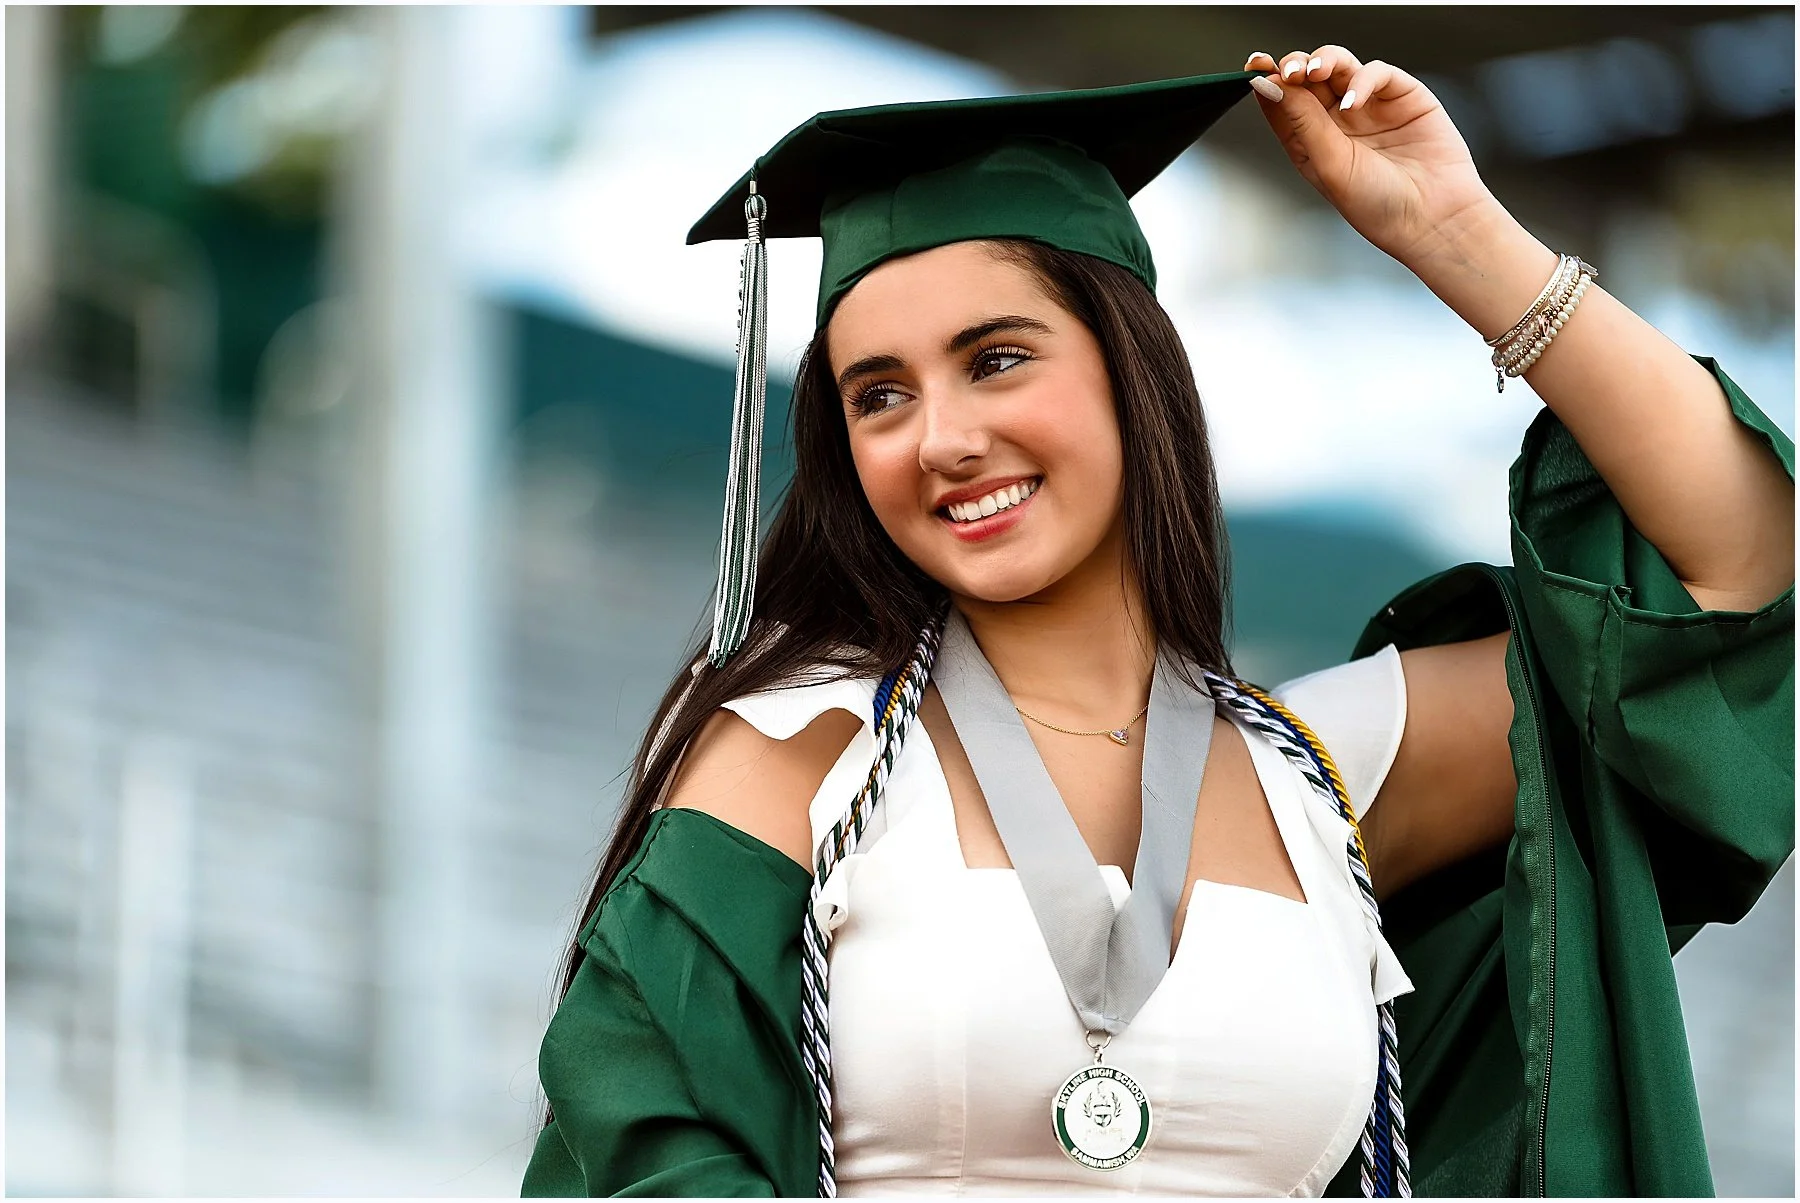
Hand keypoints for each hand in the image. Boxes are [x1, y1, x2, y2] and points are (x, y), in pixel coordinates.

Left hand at [1243, 47, 1499, 271]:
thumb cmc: (1378, 205)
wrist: (1432, 218)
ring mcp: (1369, 106)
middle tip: (1290, 70)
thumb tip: (1269, 86)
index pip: (1283, 102)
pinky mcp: (1402, 96)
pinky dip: (1363, 79)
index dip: (1269, 79)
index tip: (1256, 65)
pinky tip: (1355, 99)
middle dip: (1295, 66)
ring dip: (1325, 61)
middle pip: (1309, 78)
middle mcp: (1338, 121)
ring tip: (1316, 71)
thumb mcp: (1328, 164)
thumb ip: (1301, 121)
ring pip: (1340, 66)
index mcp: (1312, 141)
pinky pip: (1377, 72)